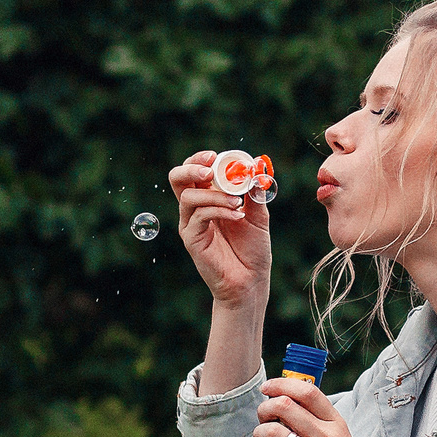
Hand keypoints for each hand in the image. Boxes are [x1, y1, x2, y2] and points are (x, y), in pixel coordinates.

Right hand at [169, 151, 270, 307]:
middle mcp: (195, 209)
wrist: (251, 281)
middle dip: (191, 167)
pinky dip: (219, 210)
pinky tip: (237, 215)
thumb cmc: (253, 250)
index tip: (216, 155)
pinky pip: (199, 216)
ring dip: (214, 193)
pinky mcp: (191, 239)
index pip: (196, 171)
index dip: (201, 159)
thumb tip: (259, 166)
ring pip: (188, 196)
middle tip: (209, 168)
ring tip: (237, 202)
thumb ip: (256, 192)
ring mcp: (190, 224)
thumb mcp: (258, 215)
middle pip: (178, 178)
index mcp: (209, 199)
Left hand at [250, 379, 388, 436]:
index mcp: (337, 426)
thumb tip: (287, 402)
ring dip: (258, 433)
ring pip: (271, 431)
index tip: (268, 388)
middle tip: (263, 418)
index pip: (308, 392)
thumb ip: (320, 423)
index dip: (282, 385)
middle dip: (265, 408)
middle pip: (285, 406)